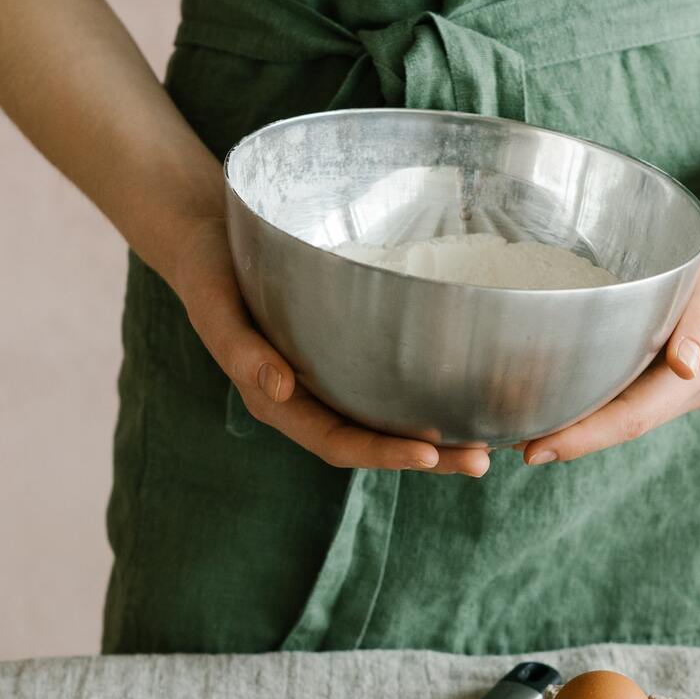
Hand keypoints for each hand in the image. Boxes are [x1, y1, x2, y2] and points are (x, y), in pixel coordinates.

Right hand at [171, 216, 490, 476]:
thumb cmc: (210, 272)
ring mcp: (330, 378)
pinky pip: (391, 383)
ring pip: (389, 419)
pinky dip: (427, 395)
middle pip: (374, 441)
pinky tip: (468, 390)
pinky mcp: (346, 352)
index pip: (337, 442)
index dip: (382, 454)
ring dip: (438, 435)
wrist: (207, 238)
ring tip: (492, 440)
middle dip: (428, 456)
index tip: (429, 456)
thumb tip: (280, 389)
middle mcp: (310, 398)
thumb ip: (240, 350)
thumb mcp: (216, 305)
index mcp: (278, 400)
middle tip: (482, 460)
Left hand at [520, 195, 699, 466]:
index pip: (633, 418)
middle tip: (505, 441)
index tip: (533, 449)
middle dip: (567, 437)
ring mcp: (683, 380)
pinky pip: (628, 391)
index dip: (583, 437)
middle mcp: (692, 386)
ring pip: (623, 412)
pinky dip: (590, 397)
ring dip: (576, 422)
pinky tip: (555, 391)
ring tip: (518, 423)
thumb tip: (685, 369)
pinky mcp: (672, 364)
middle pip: (622, 424)